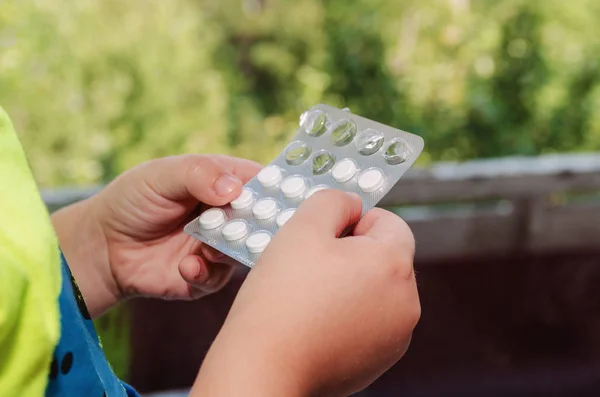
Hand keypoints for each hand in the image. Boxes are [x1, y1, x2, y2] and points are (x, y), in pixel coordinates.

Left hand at [52, 154, 261, 316]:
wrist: (102, 247)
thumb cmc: (132, 201)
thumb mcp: (161, 176)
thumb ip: (197, 175)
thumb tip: (234, 189)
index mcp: (222, 182)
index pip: (260, 182)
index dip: (275, 188)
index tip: (282, 197)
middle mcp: (227, 215)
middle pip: (261, 219)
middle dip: (256, 224)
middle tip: (246, 226)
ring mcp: (219, 245)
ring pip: (245, 250)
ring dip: (228, 248)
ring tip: (206, 246)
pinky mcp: (206, 275)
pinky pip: (219, 277)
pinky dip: (206, 272)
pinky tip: (187, 266)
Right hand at [192, 190, 419, 396]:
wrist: (264, 367)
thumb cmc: (280, 296)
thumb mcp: (302, 228)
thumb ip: (334, 201)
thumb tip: (351, 204)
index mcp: (394, 265)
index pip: (388, 222)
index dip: (353, 222)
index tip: (322, 239)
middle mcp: (407, 302)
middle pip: (384, 258)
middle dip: (351, 255)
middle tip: (310, 267)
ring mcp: (396, 336)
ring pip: (375, 290)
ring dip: (350, 286)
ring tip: (310, 298)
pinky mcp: (380, 360)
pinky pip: (369, 322)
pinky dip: (347, 317)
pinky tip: (315, 324)